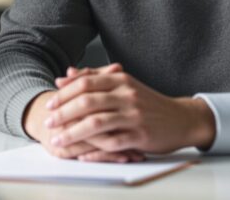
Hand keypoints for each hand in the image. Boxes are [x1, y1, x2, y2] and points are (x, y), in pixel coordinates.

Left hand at [22, 74, 143, 162]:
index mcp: (120, 80)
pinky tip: (81, 154)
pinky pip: (112, 143)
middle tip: (48, 123)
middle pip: (87, 102)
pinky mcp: (140, 136)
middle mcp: (126, 95)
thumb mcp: (123, 84)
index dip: (64, 94)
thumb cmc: (147, 102)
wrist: (181, 118)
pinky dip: (94, 150)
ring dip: (73, 133)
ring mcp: (134, 115)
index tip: (50, 104)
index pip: (86, 83)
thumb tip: (65, 75)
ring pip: (96, 123)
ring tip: (58, 140)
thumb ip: (94, 77)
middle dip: (63, 114)